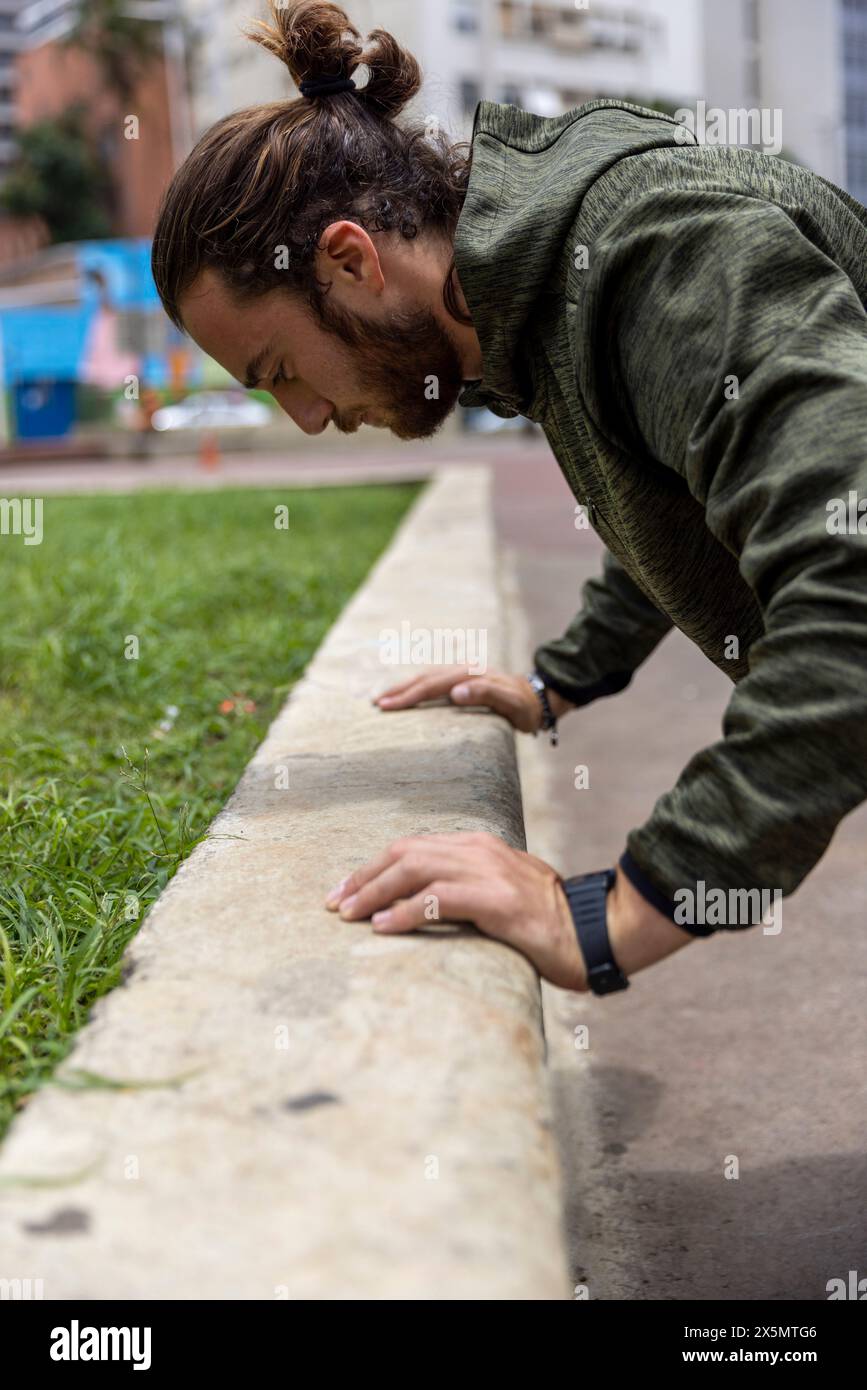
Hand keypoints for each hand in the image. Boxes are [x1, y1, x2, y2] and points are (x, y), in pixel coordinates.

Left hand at [325, 834, 692, 990]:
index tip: (346, 891)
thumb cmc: (546, 923)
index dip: (373, 868)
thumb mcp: (500, 895)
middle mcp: (479, 850)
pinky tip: (382, 927)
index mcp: (478, 845)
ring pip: (413, 871)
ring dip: (374, 894)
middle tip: (334, 904)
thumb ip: (466, 891)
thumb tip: (425, 905)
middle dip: (363, 878)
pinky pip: (437, 900)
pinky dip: (404, 913)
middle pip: (404, 853)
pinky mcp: (495, 901)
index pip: (411, 847)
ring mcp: (488, 872)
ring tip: (348, 916)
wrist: (595, 932)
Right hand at [374, 668, 573, 733]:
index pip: (432, 686)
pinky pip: (433, 681)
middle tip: (375, 703)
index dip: (408, 696)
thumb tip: (455, 693)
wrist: (538, 696)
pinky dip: (415, 686)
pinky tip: (405, 693)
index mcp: (469, 675)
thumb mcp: (512, 704)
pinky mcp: (461, 678)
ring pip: (426, 677)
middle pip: (424, 679)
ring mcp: (461, 672)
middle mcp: (462, 670)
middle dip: (398, 691)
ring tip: (383, 698)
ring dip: (403, 687)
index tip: (387, 706)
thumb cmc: (525, 707)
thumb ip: (486, 695)